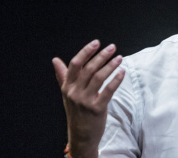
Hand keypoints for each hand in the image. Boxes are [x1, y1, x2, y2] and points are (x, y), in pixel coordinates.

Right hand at [53, 40, 124, 157]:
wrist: (81, 135)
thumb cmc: (76, 111)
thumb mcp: (67, 93)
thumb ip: (63, 75)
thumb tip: (55, 60)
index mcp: (67, 86)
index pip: (75, 64)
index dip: (86, 52)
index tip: (96, 42)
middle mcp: (74, 92)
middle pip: (89, 69)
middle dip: (101, 56)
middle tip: (112, 47)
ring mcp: (85, 101)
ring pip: (99, 78)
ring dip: (110, 66)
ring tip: (119, 58)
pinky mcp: (97, 108)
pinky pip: (108, 91)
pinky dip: (116, 80)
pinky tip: (122, 72)